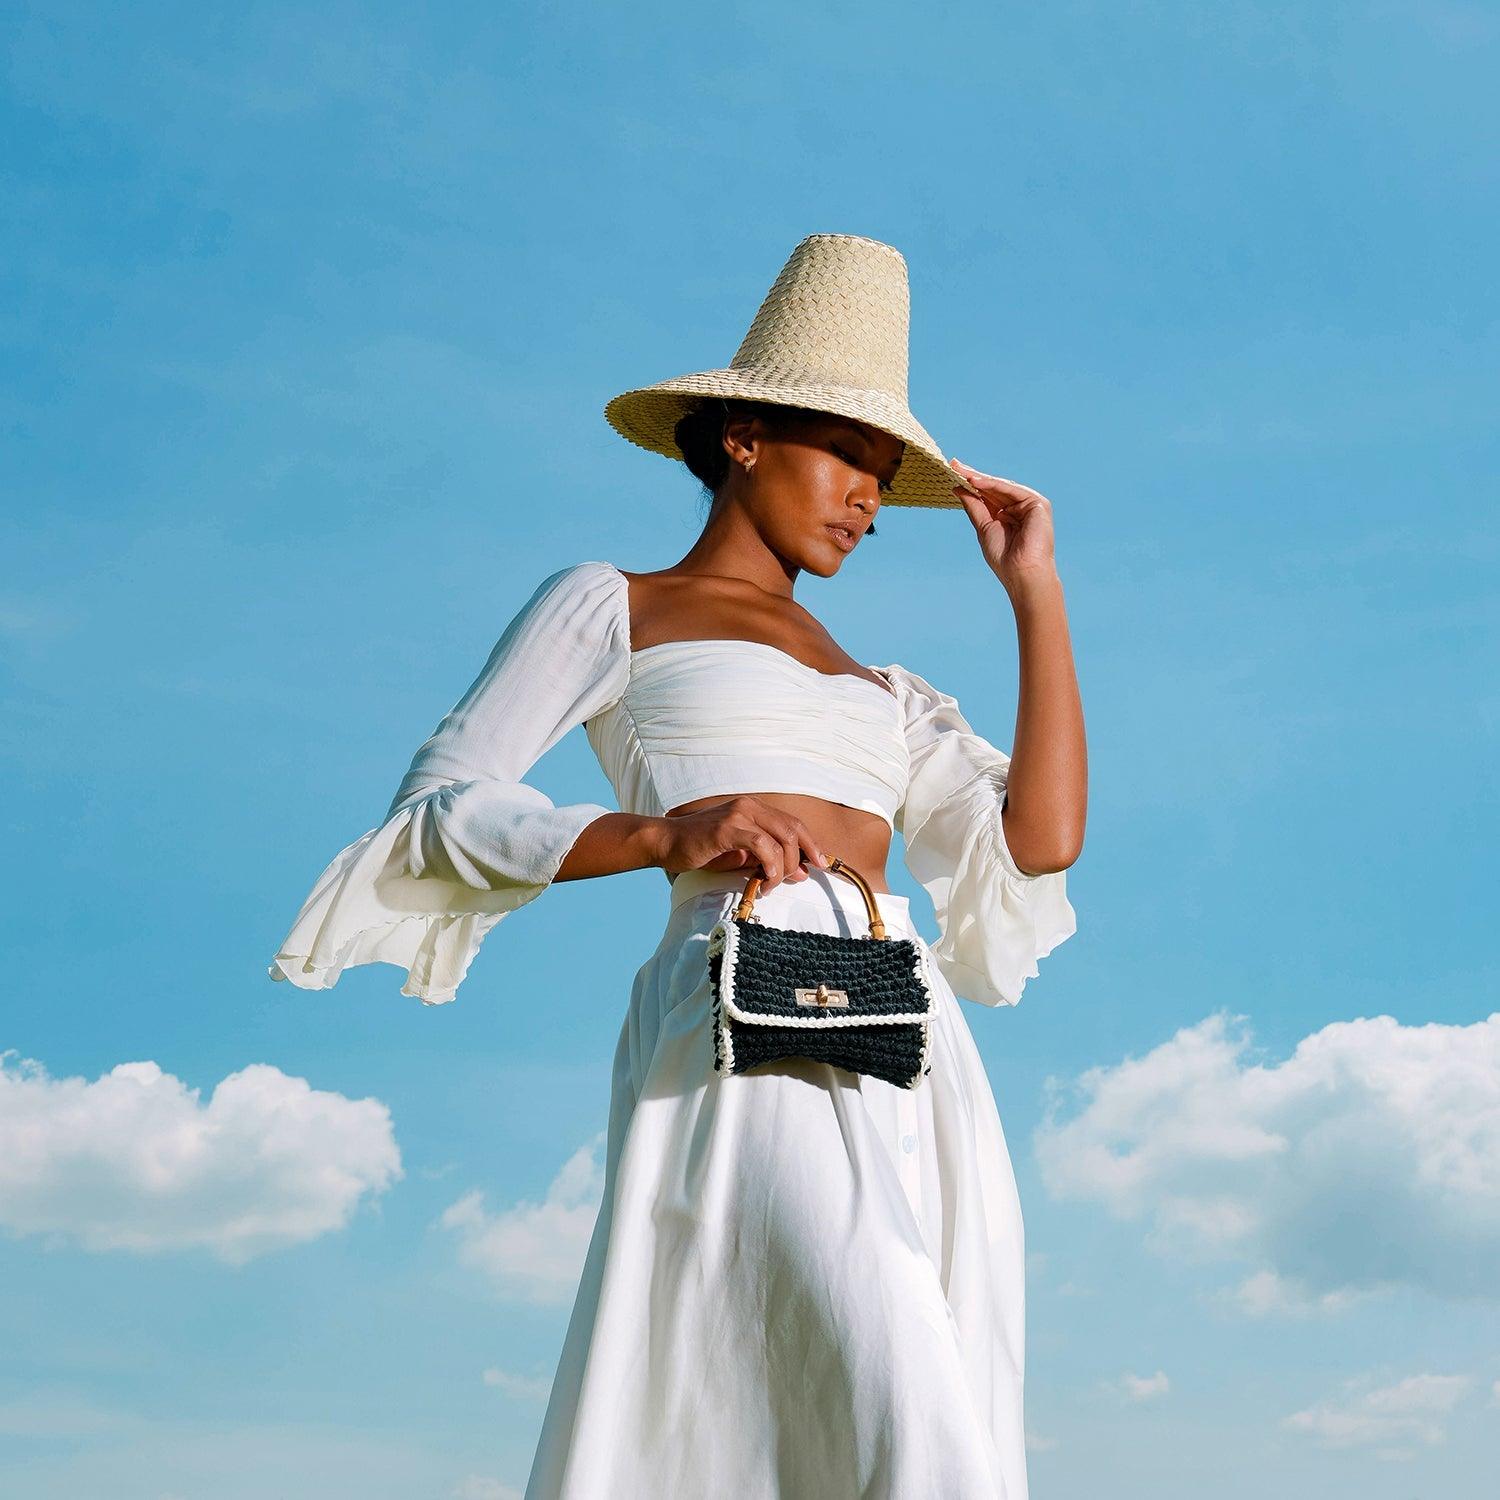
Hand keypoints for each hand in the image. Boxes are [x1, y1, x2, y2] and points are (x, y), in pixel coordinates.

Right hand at [648, 796, 827, 890]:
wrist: (667, 843)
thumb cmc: (702, 849)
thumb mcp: (740, 856)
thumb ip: (768, 860)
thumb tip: (800, 873)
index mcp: (754, 808)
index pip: (793, 824)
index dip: (812, 844)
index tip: (821, 864)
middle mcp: (750, 806)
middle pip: (792, 830)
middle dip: (801, 858)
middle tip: (796, 880)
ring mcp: (738, 815)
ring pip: (780, 839)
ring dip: (783, 867)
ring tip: (770, 884)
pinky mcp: (727, 828)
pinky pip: (761, 845)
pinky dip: (770, 865)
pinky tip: (765, 879)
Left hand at [949, 457, 1059, 592]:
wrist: (1021, 573)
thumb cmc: (1004, 557)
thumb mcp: (983, 527)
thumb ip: (974, 506)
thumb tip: (958, 487)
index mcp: (1008, 515)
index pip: (988, 495)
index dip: (971, 484)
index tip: (953, 472)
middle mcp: (1020, 508)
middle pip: (994, 488)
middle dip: (974, 476)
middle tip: (954, 464)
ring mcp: (1030, 505)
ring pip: (1002, 487)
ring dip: (981, 478)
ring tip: (961, 471)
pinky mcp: (1038, 504)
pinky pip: (1011, 490)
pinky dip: (993, 484)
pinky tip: (976, 481)